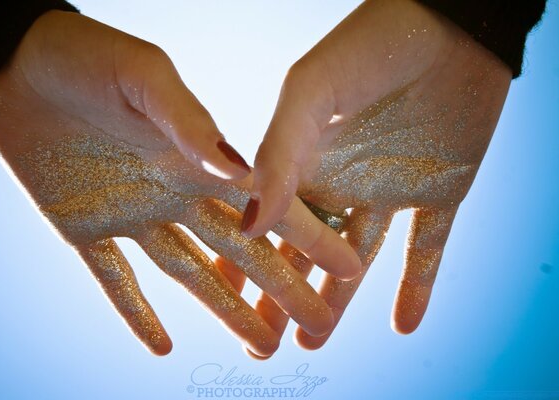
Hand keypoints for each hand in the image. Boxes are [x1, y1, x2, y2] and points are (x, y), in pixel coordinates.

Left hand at [0, 10, 362, 355]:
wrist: (16, 65)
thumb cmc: (84, 56)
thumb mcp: (141, 76)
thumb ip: (188, 122)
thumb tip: (239, 172)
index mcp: (194, 157)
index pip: (263, 204)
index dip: (306, 236)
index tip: (347, 265)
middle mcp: (175, 191)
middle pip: (238, 249)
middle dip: (280, 285)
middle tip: (318, 321)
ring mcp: (134, 214)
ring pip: (189, 273)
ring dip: (225, 309)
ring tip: (260, 343)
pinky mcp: (86, 229)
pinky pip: (115, 280)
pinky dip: (135, 314)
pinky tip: (161, 345)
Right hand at [241, 0, 511, 352]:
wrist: (450, 23)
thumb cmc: (372, 45)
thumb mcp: (312, 95)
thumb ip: (280, 154)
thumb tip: (251, 226)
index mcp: (305, 158)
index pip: (268, 222)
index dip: (245, 260)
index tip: (222, 299)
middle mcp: (341, 179)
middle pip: (305, 251)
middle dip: (283, 294)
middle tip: (263, 339)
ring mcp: (386, 189)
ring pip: (357, 260)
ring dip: (337, 303)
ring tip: (313, 343)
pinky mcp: (438, 193)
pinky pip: (426, 250)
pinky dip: (418, 288)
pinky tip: (404, 326)